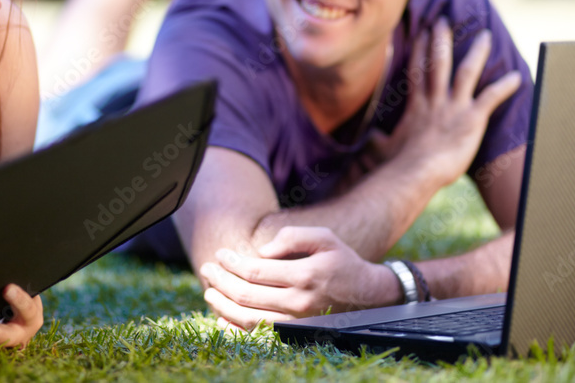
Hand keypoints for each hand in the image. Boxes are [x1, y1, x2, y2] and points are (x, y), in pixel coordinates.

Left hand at [198, 226, 399, 330]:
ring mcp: (297, 323)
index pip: (256, 271)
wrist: (367, 295)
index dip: (233, 263)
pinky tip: (221, 318)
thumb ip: (292, 237)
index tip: (220, 254)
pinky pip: (260, 336)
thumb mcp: (324, 237)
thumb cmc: (341, 261)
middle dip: (221, 281)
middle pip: (247, 295)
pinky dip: (236, 329)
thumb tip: (261, 251)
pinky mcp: (296, 334)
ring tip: (208, 291)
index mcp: (305, 275)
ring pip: (249, 319)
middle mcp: (299, 303)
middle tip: (207, 269)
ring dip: (223, 306)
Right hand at [364, 18, 520, 187]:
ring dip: (476, 53)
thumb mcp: (384, 149)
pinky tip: (516, 77)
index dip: (420, 50)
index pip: (417, 71)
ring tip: (485, 36)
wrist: (415, 172)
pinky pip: (491, 98)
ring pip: (466, 72)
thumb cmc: (398, 166)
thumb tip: (369, 139)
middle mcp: (435, 101)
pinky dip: (504, 87)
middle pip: (438, 62)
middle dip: (441, 40)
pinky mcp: (472, 119)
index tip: (422, 32)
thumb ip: (380, 140)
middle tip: (444, 21)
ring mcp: (454, 108)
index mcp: (416, 107)